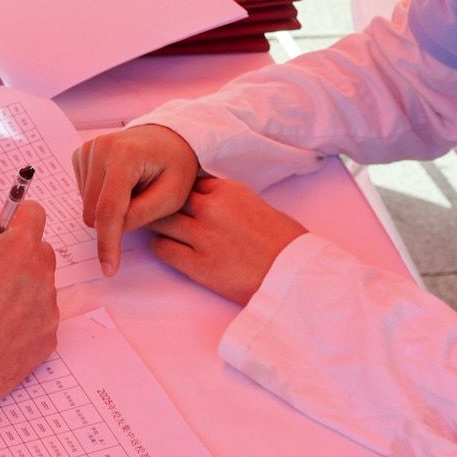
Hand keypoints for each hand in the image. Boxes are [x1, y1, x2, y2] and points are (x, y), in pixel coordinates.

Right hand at [0, 202, 58, 413]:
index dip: (15, 216)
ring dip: (18, 288)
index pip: (34, 213)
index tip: (0, 229)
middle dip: (16, 254)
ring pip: (38, 286)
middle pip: (39, 251)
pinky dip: (21, 319)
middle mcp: (42, 278)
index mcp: (18, 250)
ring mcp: (47, 312)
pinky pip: (38, 318)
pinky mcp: (46, 342)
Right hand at [73, 124, 200, 276]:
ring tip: (134, 191)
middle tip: (143, 204)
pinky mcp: (80, 154)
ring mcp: (87, 149)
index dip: (108, 243)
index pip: (109, 209)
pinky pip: (83, 194)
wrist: (167, 139)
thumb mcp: (173, 196)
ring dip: (109, 209)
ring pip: (86, 206)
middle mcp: (100, 147)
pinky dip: (101, 198)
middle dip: (115, 222)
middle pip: (94, 211)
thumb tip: (113, 229)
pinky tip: (121, 185)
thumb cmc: (175, 166)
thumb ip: (143, 215)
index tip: (109, 269)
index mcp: (125, 154)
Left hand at [148, 176, 306, 304]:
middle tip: (161, 214)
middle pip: (170, 197)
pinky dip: (162, 247)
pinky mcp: (198, 265)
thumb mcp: (255, 204)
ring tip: (165, 232)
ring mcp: (202, 236)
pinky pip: (161, 248)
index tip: (181, 202)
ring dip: (160, 226)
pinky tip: (171, 250)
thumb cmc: (284, 242)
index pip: (189, 182)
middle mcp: (211, 208)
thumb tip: (204, 202)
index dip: (183, 193)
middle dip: (165, 205)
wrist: (296, 274)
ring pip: (160, 220)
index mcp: (229, 189)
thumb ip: (226, 201)